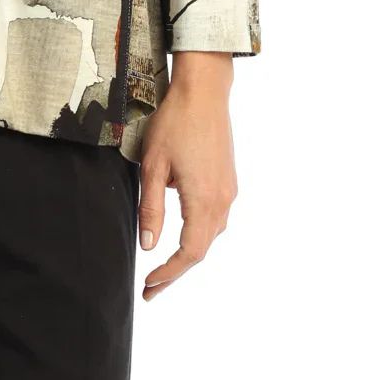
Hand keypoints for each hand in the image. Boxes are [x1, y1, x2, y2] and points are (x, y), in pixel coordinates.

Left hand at [136, 52, 237, 300]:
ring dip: (188, 252)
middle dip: (176, 271)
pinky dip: (198, 231)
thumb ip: (152, 209)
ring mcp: (229, 190)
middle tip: (151, 287)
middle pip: (201, 248)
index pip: (189, 253)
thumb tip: (149, 246)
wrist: (204, 92)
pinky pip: (215, 216)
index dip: (169, 275)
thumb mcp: (153, 166)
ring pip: (210, 234)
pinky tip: (182, 230)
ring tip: (163, 265)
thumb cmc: (174, 123)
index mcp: (203, 201)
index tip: (149, 287)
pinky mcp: (228, 179)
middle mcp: (223, 200)